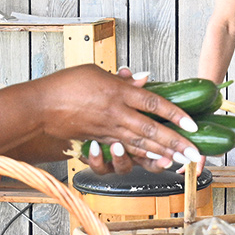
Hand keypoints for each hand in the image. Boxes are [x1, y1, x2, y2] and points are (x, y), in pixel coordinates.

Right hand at [29, 64, 201, 174]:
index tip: (193, 125)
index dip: (175, 114)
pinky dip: (142, 156)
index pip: (153, 103)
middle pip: (152, 129)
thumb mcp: (97, 72)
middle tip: (196, 153)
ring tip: (181, 161)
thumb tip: (144, 79)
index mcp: (117, 92)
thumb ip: (122, 80)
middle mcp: (115, 113)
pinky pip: (124, 150)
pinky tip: (155, 161)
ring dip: (163, 153)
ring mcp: (107, 129)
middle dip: (176, 143)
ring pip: (140, 144)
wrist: (39, 107)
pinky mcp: (98, 140)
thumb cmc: (65, 84)